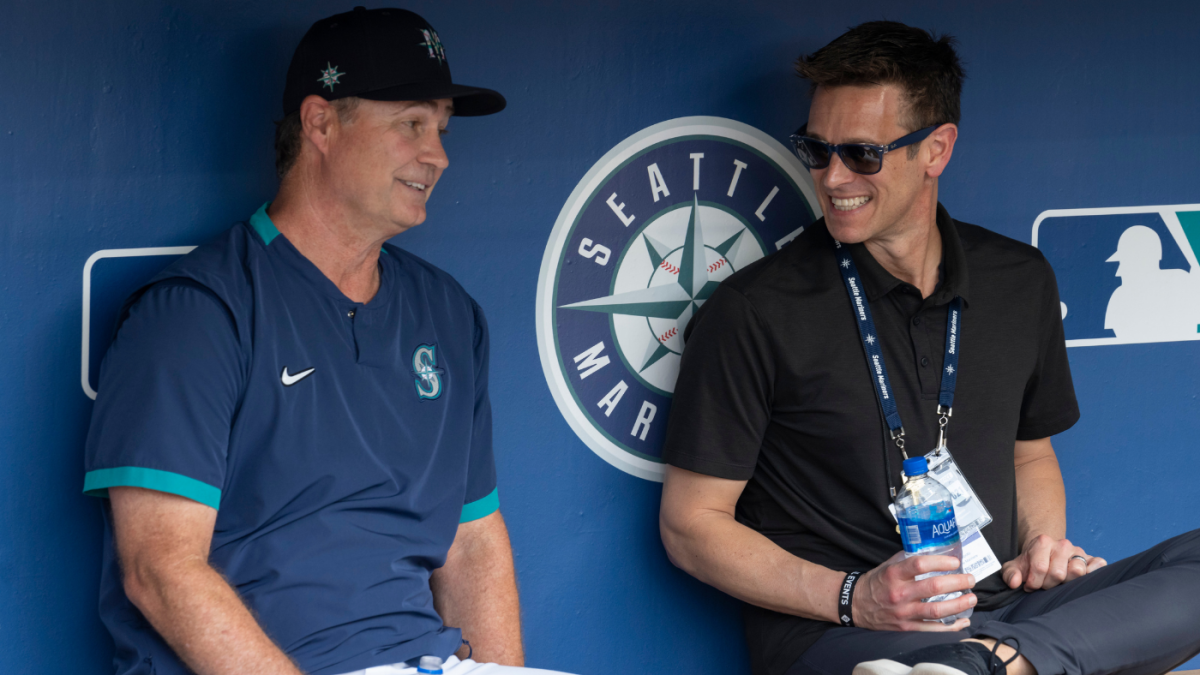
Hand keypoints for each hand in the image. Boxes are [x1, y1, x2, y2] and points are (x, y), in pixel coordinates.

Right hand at [851, 551, 976, 630]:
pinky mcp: (906, 627)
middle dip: (958, 583)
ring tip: (972, 598)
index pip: (920, 564)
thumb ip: (908, 559)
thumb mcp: (888, 565)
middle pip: (934, 587)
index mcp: (894, 574)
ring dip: (959, 605)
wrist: (856, 605)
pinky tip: (963, 621)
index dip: (941, 562)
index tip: (955, 562)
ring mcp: (904, 612)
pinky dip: (951, 626)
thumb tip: (934, 553)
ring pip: (937, 610)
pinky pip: (932, 629)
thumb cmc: (876, 582)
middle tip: (970, 580)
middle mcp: (899, 593)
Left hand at [1001, 534, 1106, 591]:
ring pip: (1077, 571)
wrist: (1046, 553)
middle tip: (1045, 584)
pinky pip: (1099, 565)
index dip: (1033, 582)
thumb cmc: (1031, 562)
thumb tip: (1015, 583)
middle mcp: (1063, 544)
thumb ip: (1011, 574)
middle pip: (1058, 573)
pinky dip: (1093, 573)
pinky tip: (1080, 579)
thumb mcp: (1016, 566)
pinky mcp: (1092, 559)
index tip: (1030, 584)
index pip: (1040, 567)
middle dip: (1048, 584)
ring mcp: (1079, 551)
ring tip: (1059, 582)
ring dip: (1067, 582)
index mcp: (1043, 542)